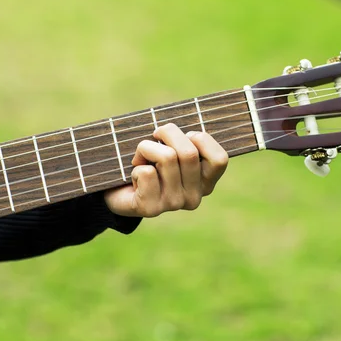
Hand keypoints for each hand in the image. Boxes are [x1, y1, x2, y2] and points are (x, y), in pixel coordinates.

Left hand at [103, 124, 228, 216]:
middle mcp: (194, 197)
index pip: (219, 159)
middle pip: (189, 152)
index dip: (201, 139)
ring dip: (146, 148)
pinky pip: (147, 172)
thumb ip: (184, 140)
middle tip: (155, 136)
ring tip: (141, 157)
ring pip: (167, 157)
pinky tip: (134, 176)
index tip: (184, 137)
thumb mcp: (172, 148)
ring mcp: (174, 204)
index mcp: (206, 182)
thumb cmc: (150, 162)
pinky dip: (136, 165)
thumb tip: (176, 131)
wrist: (120, 191)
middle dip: (168, 133)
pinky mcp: (151, 208)